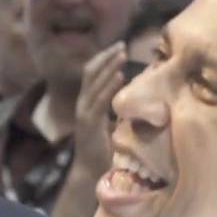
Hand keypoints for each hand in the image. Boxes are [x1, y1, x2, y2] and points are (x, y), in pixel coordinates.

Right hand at [72, 43, 126, 183]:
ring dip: (109, 66)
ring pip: (94, 82)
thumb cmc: (102, 150)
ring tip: (122, 54)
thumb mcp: (110, 124)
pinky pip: (100, 100)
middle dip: (106, 57)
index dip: (103, 59)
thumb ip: (115, 111)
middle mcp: (82, 104)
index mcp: (86, 102)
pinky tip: (120, 75)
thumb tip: (133, 99)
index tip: (119, 48)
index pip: (92, 73)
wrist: (89, 171)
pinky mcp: (89, 122)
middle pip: (91, 72)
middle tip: (122, 45)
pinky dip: (110, 86)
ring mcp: (84, 112)